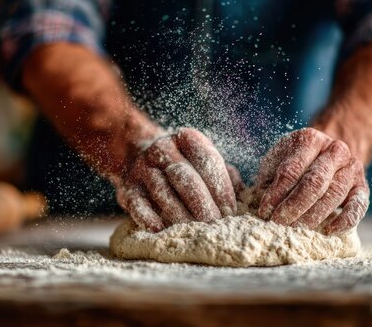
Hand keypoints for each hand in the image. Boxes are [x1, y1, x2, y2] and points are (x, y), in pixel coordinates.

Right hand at [115, 128, 239, 231]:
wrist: (136, 152)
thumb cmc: (182, 163)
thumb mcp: (203, 160)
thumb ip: (224, 174)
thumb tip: (244, 195)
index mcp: (186, 138)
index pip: (208, 159)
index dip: (221, 187)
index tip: (231, 211)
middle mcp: (162, 149)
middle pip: (186, 177)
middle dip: (203, 203)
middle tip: (215, 224)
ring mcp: (142, 167)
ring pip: (163, 192)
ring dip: (180, 214)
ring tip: (195, 231)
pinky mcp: (127, 187)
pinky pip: (137, 203)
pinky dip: (148, 217)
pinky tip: (160, 229)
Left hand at [251, 128, 369, 234]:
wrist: (327, 155)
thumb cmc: (295, 162)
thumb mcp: (277, 161)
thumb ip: (268, 178)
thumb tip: (261, 204)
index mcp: (309, 139)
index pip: (291, 170)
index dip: (276, 194)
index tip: (264, 212)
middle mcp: (335, 149)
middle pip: (314, 182)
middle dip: (294, 206)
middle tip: (279, 223)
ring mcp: (352, 167)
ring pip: (333, 195)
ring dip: (313, 216)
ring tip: (295, 230)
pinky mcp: (362, 187)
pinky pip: (357, 206)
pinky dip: (344, 221)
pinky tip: (328, 231)